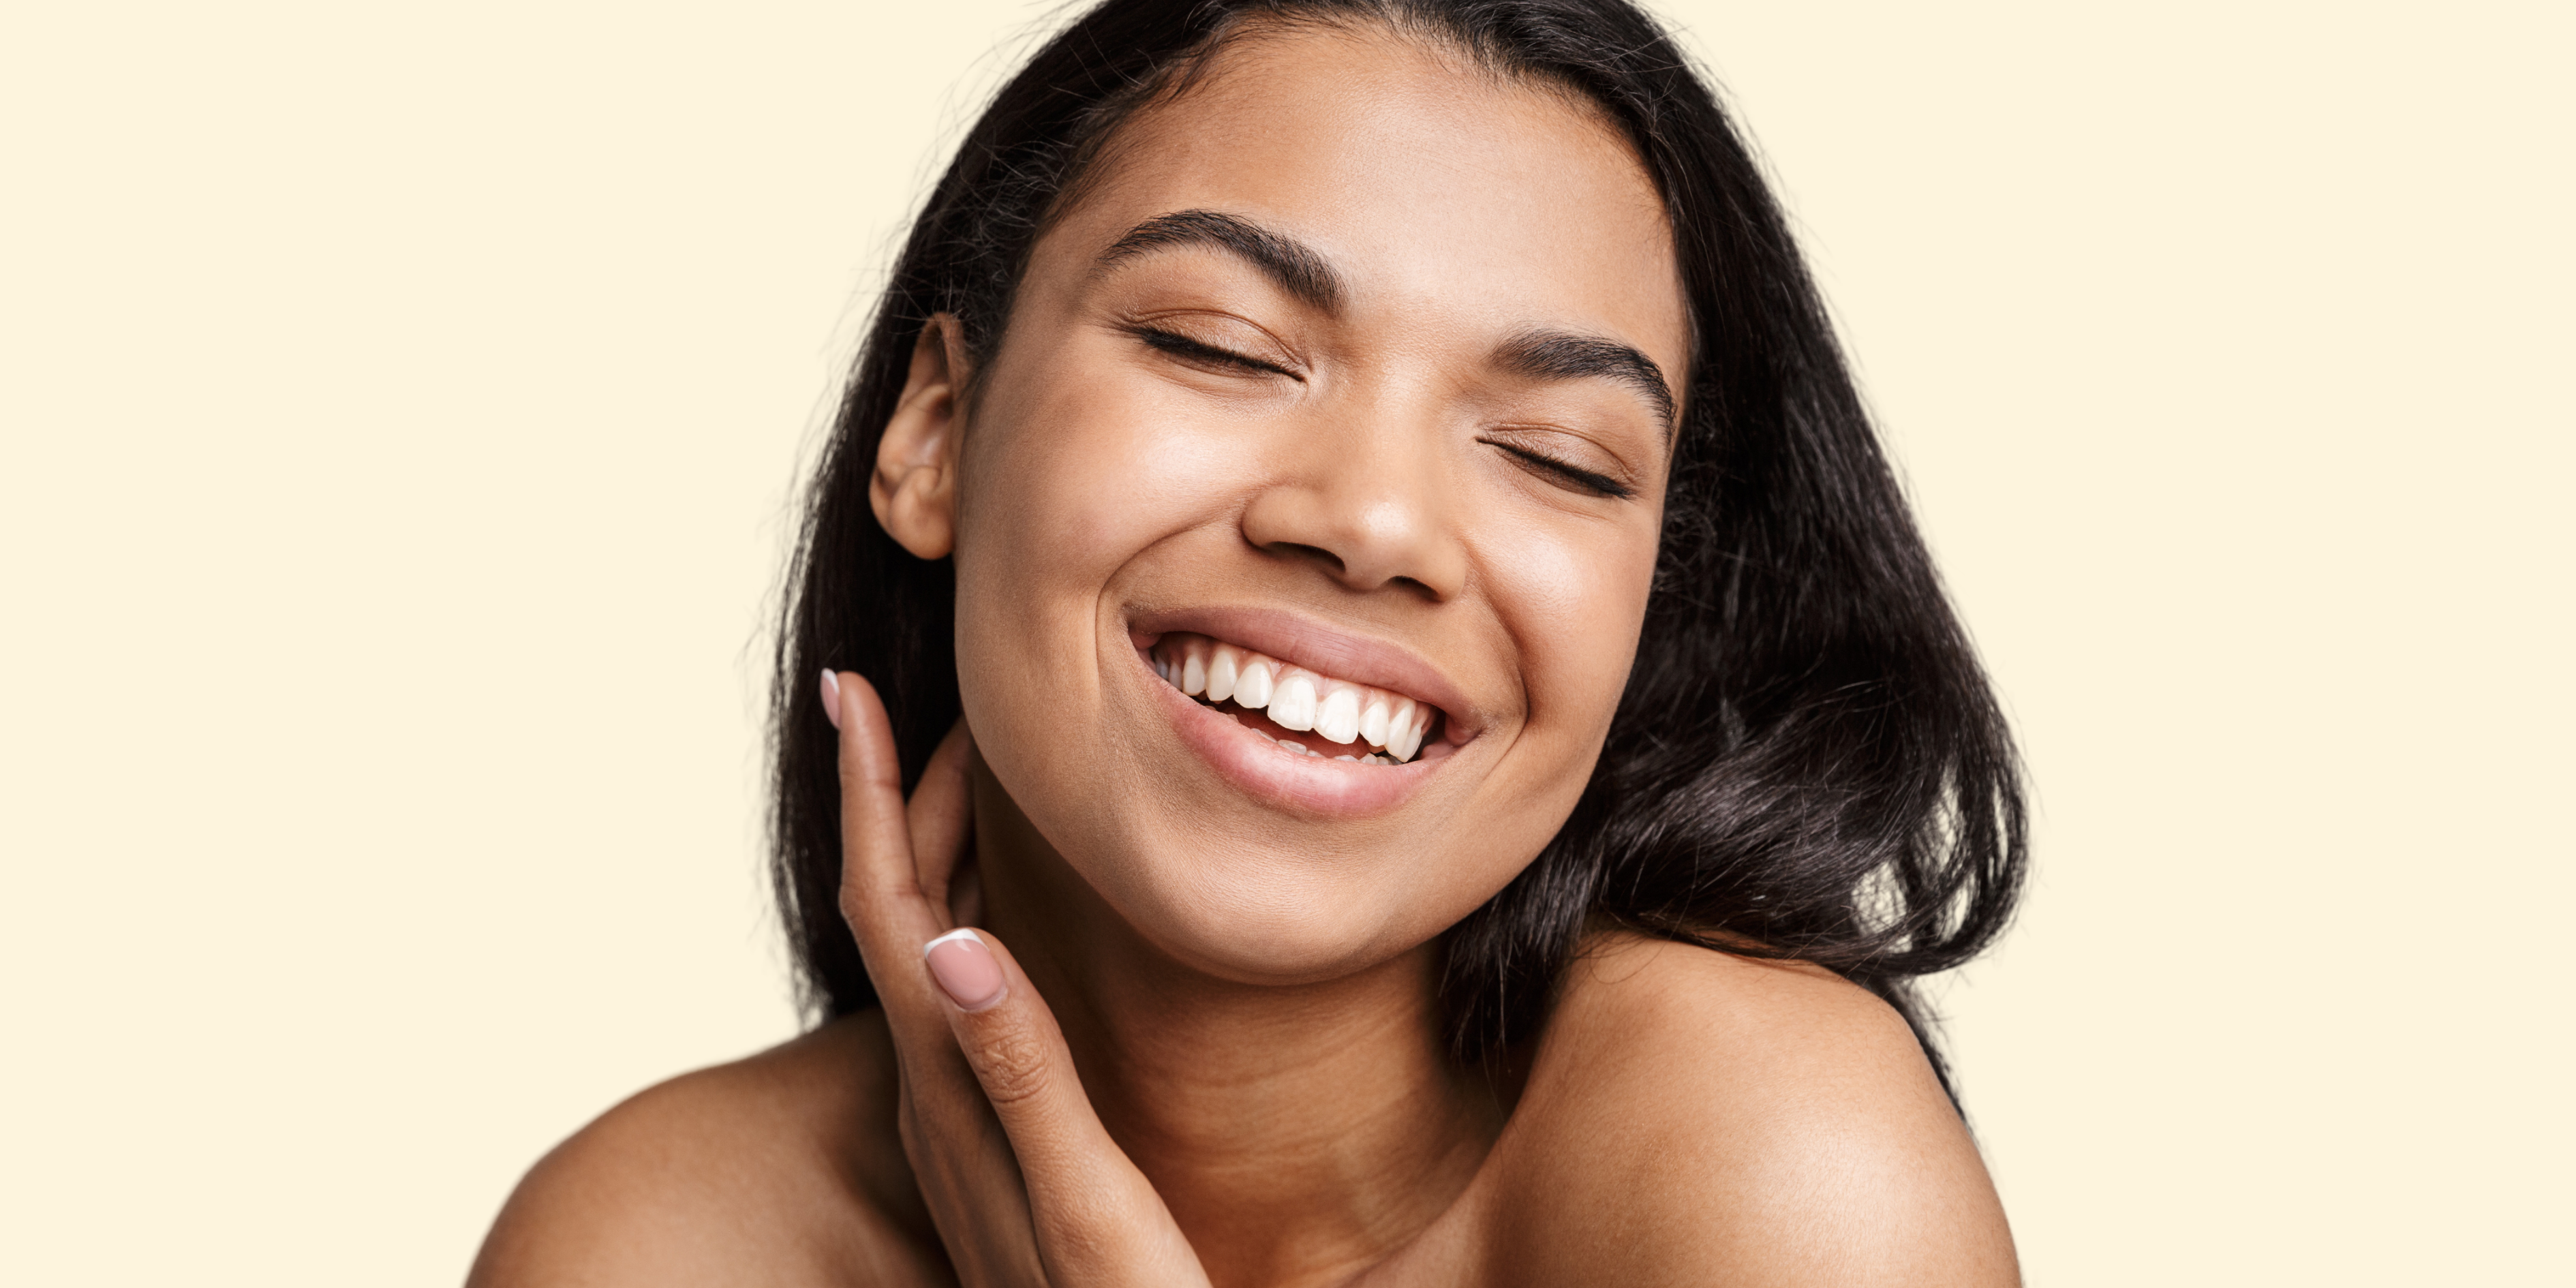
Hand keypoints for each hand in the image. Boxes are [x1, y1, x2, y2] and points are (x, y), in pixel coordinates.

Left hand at [824, 670, 1211, 1287]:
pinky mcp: (995, 1137)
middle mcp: (939, 1096)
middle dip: (904, 796)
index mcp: (953, 1090)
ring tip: (960, 776)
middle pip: (898, 913)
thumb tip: (952, 939)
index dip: (871, 794)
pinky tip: (997, 917)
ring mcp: (962, 1119)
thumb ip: (1022, 1073)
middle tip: (926, 699)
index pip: (889, 909)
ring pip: (925, 949)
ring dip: (932, 852)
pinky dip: (967, 917)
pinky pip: (959, 993)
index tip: (849, 692)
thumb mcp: (1088, 1201)